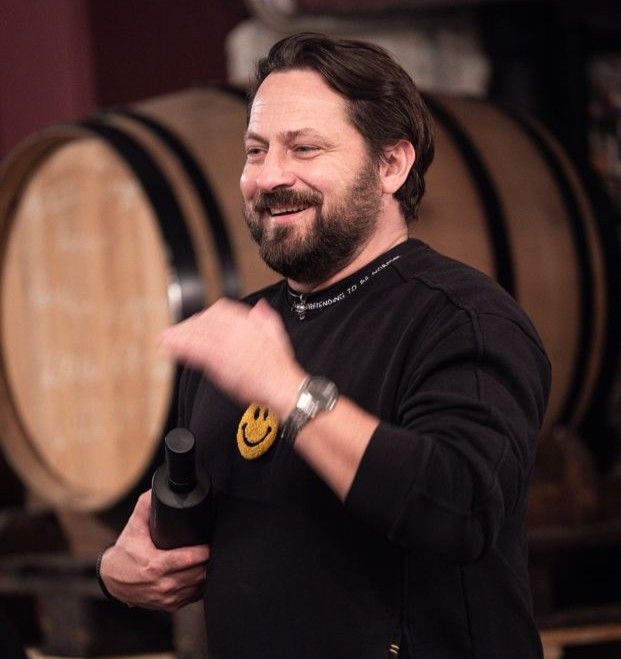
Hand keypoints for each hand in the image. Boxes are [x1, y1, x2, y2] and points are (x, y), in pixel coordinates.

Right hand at [99, 491, 209, 610]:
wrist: (112, 579)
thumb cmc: (125, 551)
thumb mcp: (134, 526)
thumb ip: (146, 505)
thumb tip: (156, 489)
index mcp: (155, 565)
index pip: (189, 559)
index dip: (204, 551)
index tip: (209, 542)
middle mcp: (162, 584)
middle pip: (198, 573)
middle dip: (209, 560)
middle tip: (214, 547)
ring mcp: (166, 598)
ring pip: (198, 586)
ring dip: (207, 573)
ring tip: (209, 559)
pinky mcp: (169, 605)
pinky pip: (193, 597)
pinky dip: (200, 585)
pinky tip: (202, 573)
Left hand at [159, 298, 306, 417]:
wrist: (282, 387)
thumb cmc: (280, 368)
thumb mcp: (277, 335)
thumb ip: (266, 318)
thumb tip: (260, 308)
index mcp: (248, 322)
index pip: (220, 310)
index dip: (205, 316)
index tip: (196, 322)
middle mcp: (235, 330)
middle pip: (204, 321)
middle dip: (188, 326)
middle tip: (176, 332)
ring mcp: (226, 344)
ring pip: (196, 334)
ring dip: (178, 336)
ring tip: (165, 340)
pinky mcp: (219, 361)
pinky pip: (195, 350)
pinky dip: (179, 348)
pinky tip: (169, 349)